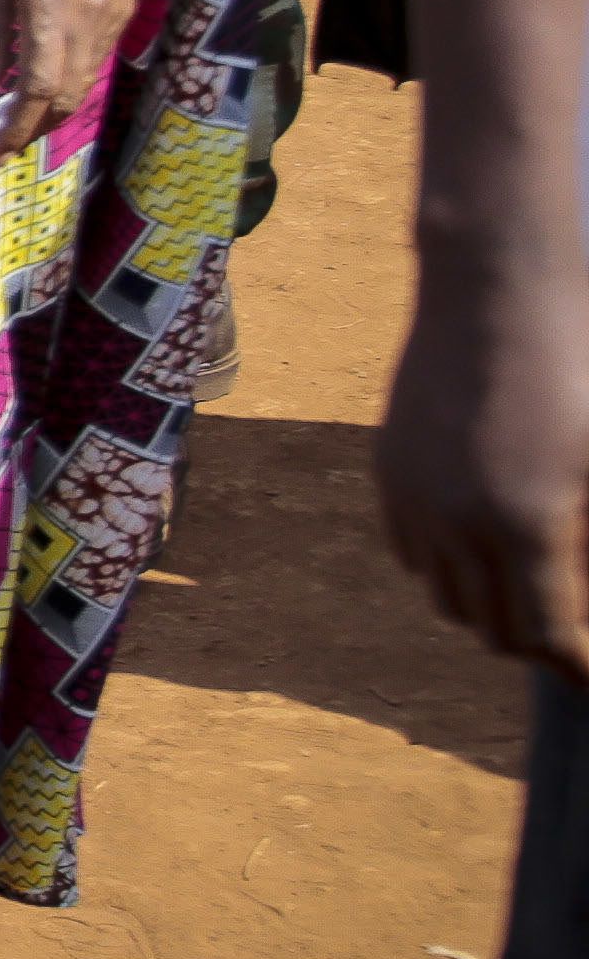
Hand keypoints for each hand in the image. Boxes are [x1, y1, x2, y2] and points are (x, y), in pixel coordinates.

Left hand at [0, 0, 168, 160]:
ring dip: (51, 111)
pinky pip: (94, 63)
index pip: (36, 92)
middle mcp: (89, 24)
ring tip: (15, 120)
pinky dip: (68, 84)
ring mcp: (114, 19)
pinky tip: (42, 80)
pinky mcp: (125, 9)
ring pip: (83, 85)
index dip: (14, 130)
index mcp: (51, 9)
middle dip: (32, 130)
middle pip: (64, 100)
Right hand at [372, 260, 588, 678]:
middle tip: (572, 636)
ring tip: (529, 590)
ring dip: (488, 609)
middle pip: (492, 630)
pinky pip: (411, 553)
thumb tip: (582, 590)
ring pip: (445, 598)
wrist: (495, 291)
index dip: (578, 666)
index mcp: (528, 524)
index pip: (548, 636)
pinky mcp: (388, 472)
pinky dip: (447, 568)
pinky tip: (482, 543)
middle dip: (537, 644)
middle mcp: (459, 523)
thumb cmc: (581, 369)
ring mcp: (415, 498)